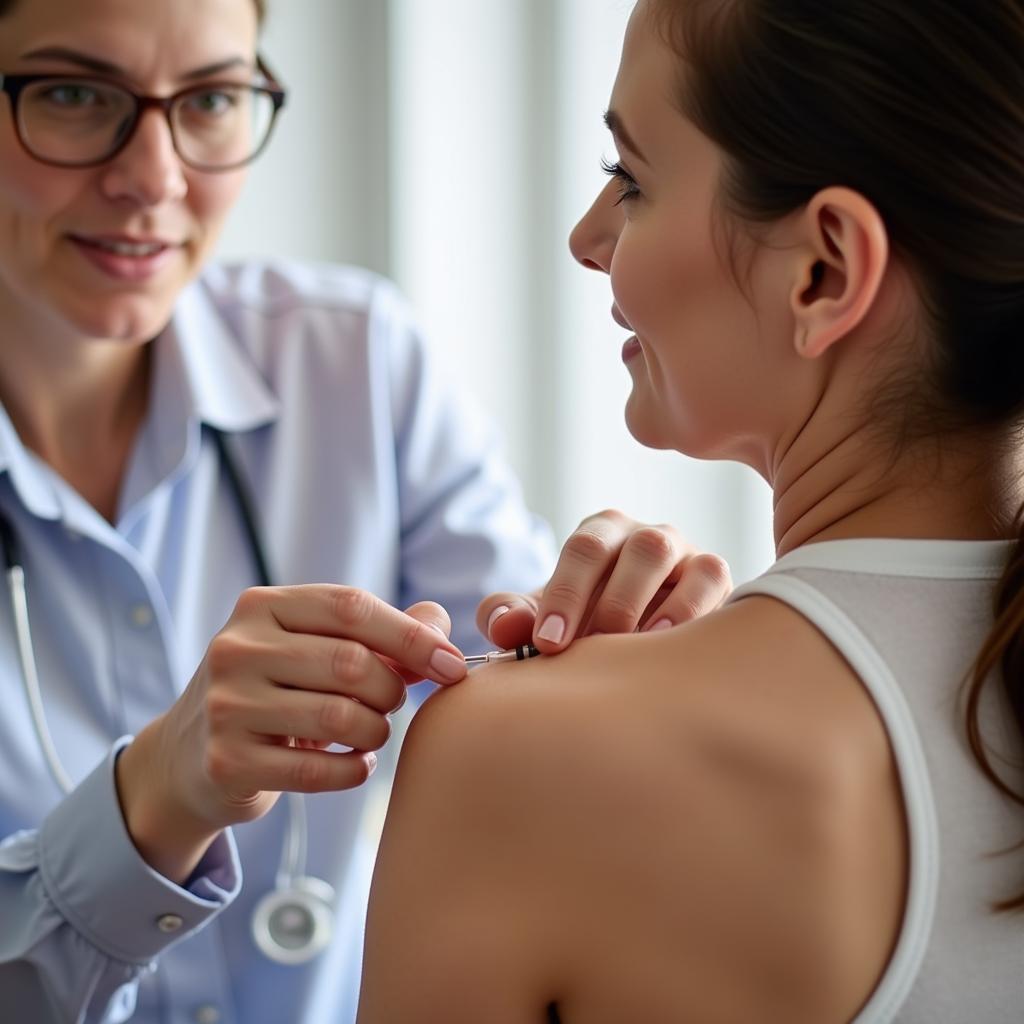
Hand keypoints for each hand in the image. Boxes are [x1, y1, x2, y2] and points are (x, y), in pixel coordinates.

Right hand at [116, 586, 464, 881]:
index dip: (412, 637)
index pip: (352, 607)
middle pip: (352, 663)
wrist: (189, 756)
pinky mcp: (227, 761)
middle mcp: (236, 648)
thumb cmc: (274, 690)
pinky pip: (317, 771)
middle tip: (391, 705)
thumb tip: (439, 626)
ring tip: (371, 733)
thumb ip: (381, 633)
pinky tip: (354, 763)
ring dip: (376, 731)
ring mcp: (225, 705)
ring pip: (340, 717)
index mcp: (262, 606)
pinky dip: (354, 770)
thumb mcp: (314, 647)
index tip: (451, 666)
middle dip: (391, 691)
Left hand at [477, 509, 731, 653]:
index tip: (547, 642)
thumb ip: (512, 618)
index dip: (564, 594)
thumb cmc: (584, 625)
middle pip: (635, 548)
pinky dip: (693, 607)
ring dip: (653, 601)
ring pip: (672, 556)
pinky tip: (669, 645)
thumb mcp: (546, 621)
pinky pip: (711, 577)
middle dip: (611, 601)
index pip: (584, 550)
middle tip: (590, 650)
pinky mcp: (713, 577)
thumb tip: (503, 626)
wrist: (638, 643)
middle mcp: (644, 535)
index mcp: (600, 535)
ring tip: (631, 646)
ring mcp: (683, 552)